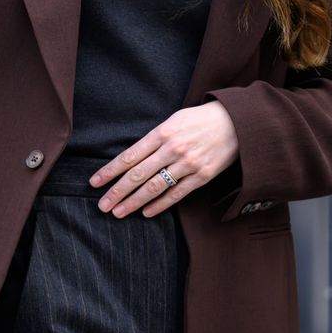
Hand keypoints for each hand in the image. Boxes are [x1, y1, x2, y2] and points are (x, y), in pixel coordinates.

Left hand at [89, 102, 238, 217]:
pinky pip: (177, 194)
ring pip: (154, 187)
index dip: (110, 171)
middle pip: (138, 174)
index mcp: (162, 132)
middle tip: (102, 205)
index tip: (95, 182)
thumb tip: (132, 158)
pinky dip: (160, 205)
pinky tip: (145, 212)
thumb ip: (154, 138)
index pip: (130, 156)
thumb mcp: (174, 120)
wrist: (236, 122)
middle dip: (117, 191)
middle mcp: (173, 149)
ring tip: (118, 212)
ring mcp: (188, 164)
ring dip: (134, 202)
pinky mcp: (202, 176)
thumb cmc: (200, 119)